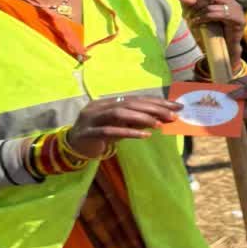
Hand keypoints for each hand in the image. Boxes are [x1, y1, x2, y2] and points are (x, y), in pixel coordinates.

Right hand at [66, 95, 181, 157]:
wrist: (71, 149)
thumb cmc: (98, 137)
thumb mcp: (119, 127)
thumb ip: (134, 122)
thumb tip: (158, 119)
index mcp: (107, 102)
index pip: (135, 99)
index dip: (156, 102)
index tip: (175, 107)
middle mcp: (99, 106)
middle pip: (129, 103)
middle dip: (152, 108)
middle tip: (172, 115)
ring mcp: (92, 118)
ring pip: (119, 113)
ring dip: (141, 118)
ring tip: (159, 124)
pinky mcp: (88, 133)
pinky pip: (110, 131)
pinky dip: (129, 132)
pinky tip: (144, 136)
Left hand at [179, 0, 244, 69]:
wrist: (228, 47)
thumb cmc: (217, 30)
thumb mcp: (205, 14)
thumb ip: (195, 5)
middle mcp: (234, 2)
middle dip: (198, 2)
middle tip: (190, 11)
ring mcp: (237, 11)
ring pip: (212, 6)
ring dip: (199, 12)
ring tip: (192, 19)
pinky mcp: (238, 20)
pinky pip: (216, 15)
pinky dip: (204, 18)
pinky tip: (197, 23)